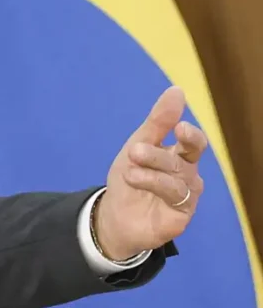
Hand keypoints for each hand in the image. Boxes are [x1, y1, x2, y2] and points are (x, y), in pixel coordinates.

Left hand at [95, 86, 206, 259]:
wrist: (114, 217)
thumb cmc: (130, 179)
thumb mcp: (138, 146)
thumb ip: (158, 122)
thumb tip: (177, 90)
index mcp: (181, 156)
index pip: (193, 142)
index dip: (189, 134)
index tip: (178, 126)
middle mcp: (188, 175)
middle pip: (186, 158)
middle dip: (161, 153)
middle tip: (136, 150)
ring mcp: (187, 196)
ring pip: (178, 176)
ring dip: (152, 169)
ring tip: (129, 167)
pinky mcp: (181, 215)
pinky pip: (175, 196)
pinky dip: (153, 183)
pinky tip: (135, 179)